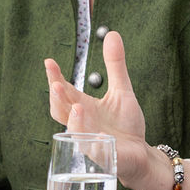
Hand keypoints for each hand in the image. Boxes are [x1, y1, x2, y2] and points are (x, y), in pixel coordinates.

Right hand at [44, 31, 153, 185]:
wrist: (140, 153)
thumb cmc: (126, 125)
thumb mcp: (122, 90)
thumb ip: (115, 65)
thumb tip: (113, 33)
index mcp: (83, 107)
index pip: (64, 91)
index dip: (55, 77)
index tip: (49, 62)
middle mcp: (81, 123)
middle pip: (61, 110)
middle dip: (57, 98)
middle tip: (56, 84)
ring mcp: (89, 140)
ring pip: (73, 131)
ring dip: (72, 119)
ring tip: (76, 106)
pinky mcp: (101, 155)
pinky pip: (91, 148)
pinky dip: (90, 139)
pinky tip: (94, 132)